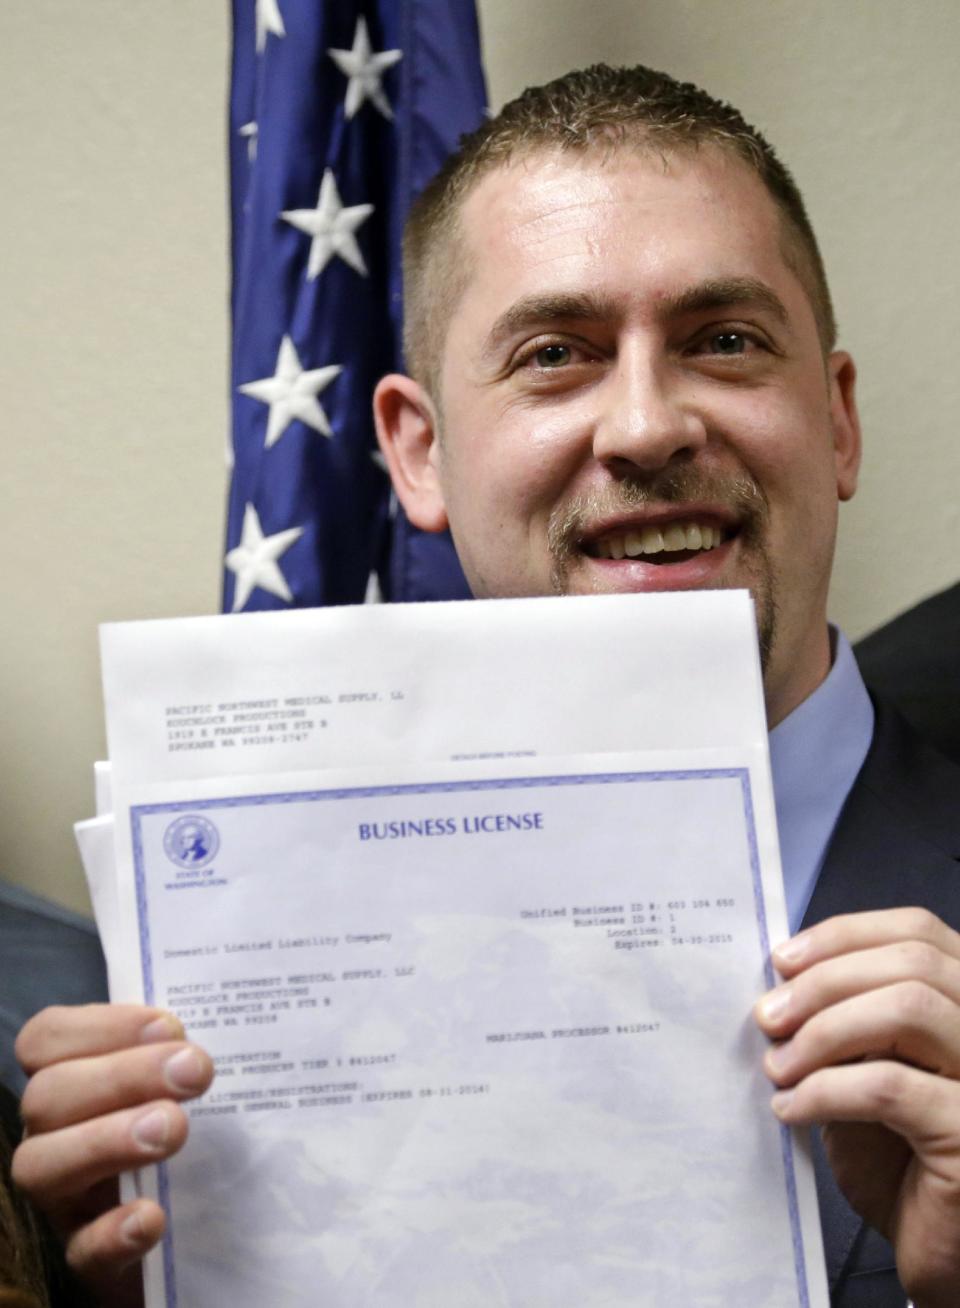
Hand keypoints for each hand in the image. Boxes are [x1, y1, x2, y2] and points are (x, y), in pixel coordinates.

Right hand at [12, 1004, 213, 1307]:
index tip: (169, 1026)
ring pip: (42, 1166)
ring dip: (107, 1140)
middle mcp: (53, 1133)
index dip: (99, 1026)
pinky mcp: (86, 1257)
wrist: (202, 1222)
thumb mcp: (183, 1083)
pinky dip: (112, 1232)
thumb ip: (182, 1055)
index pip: (47, 1039)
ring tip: (174, 1129)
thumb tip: (208, 1040)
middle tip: (196, 1072)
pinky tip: (153, 1216)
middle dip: (123, 1076)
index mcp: (72, 1077)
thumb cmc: (193, 1129)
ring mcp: (64, 1197)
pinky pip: (80, 1248)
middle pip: (49, 1096)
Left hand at [755, 908, 959, 1307]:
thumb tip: (779, 978)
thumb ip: (846, 1022)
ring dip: (824, 1030)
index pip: (920, 931)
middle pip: (913, 963)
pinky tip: (792, 1108)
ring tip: (778, 1065)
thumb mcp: (869, 1072)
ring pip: (907, 1009)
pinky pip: (888, 1086)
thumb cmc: (902, 1162)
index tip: (783, 960)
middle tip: (768, 1015)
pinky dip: (824, 1089)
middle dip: (825, 980)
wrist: (943, 1256)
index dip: (846, 935)